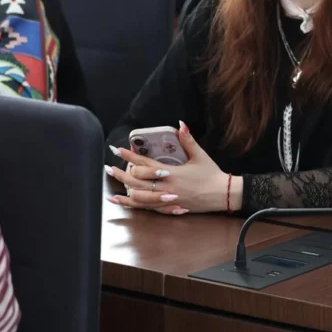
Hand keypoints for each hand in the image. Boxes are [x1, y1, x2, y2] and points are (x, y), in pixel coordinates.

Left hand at [106, 121, 232, 214]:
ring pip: (138, 196)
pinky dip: (130, 204)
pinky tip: (120, 201)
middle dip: (121, 173)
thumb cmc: (212, 175)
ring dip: (123, 190)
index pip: (146, 164)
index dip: (130, 156)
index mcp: (173, 173)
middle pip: (137, 181)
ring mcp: (166, 199)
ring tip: (112, 182)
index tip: (118, 149)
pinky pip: (145, 208)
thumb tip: (180, 124)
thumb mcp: (200, 156)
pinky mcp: (167, 208)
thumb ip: (188, 140)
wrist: (222, 195)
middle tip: (108, 166)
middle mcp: (166, 187)